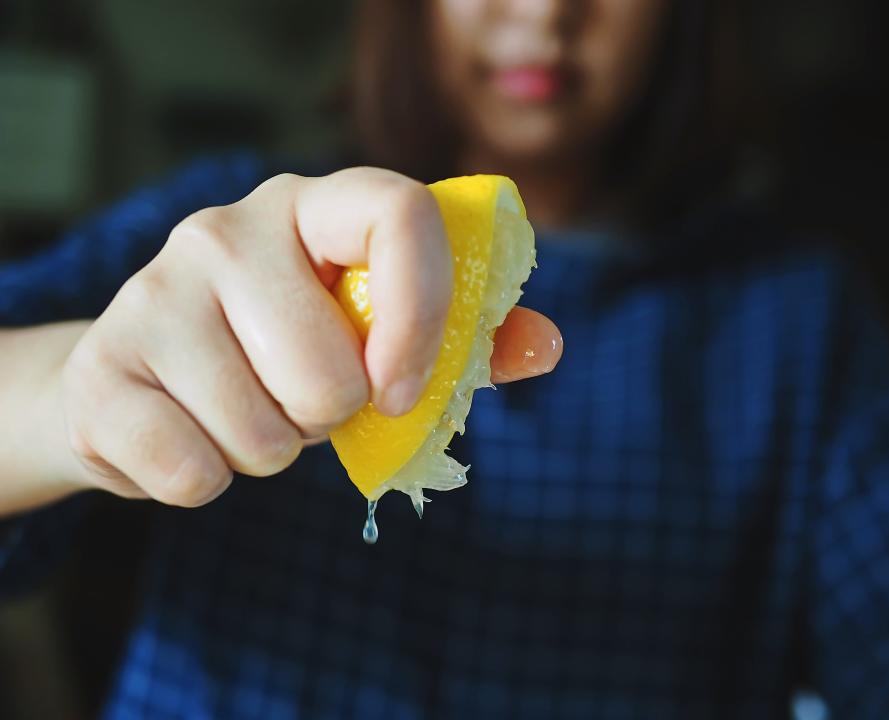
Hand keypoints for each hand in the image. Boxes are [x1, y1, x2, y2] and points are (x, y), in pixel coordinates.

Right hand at [60, 168, 561, 507]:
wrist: (144, 379)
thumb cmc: (281, 351)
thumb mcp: (375, 333)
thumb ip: (466, 337)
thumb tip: (545, 344)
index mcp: (314, 206)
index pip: (399, 211)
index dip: (425, 310)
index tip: (405, 388)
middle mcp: (225, 229)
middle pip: (326, 371)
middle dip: (329, 414)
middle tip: (300, 392)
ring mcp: (152, 294)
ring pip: (262, 434)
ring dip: (272, 448)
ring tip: (246, 407)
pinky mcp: (102, 371)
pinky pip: (192, 472)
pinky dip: (208, 478)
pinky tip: (191, 432)